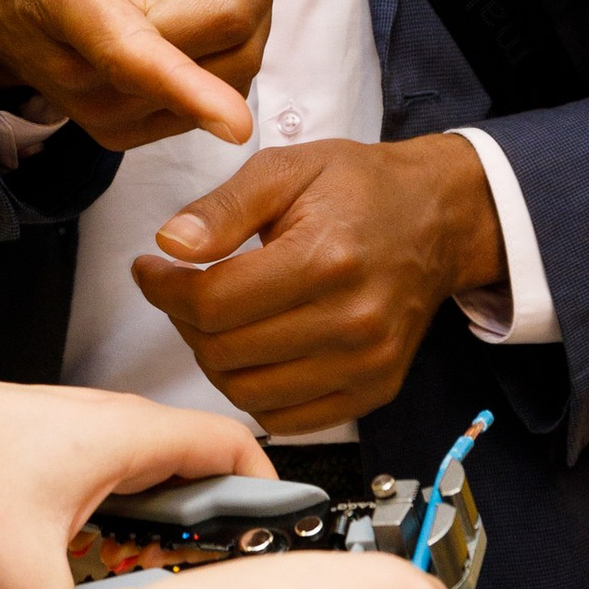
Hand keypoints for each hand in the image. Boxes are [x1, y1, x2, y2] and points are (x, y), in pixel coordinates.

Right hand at [0, 0, 287, 152]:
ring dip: (253, 10)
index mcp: (68, 9)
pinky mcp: (131, 128)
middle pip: (216, 48)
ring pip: (229, 76)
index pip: (135, 53)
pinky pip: (219, 93)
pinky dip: (237, 44)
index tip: (235, 122)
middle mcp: (90, 75)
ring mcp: (111, 112)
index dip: (189, 88)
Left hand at [0, 364, 271, 588]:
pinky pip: (98, 509)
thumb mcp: (20, 575)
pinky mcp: (41, 467)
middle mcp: (111, 431)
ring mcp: (75, 447)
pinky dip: (101, 547)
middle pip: (193, 484)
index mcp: (130, 434)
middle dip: (202, 544)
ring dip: (145, 551)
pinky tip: (75, 587)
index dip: (269, 497)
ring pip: (142, 502)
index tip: (279, 551)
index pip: (236, 449)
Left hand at [132, 134, 503, 431]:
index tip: (150, 270)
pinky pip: (287, 419)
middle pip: (225, 352)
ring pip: (248, 392)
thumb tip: (169, 245)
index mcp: (326, 258)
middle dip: (184, 322)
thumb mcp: (287, 169)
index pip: (214, 302)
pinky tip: (253, 352)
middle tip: (182, 291)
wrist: (438, 220)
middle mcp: (353, 320)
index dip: (164, 290)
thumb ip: (223, 207)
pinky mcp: (375, 390)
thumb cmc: (359, 189)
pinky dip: (254, 393)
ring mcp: (367, 364)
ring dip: (214, 360)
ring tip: (217, 320)